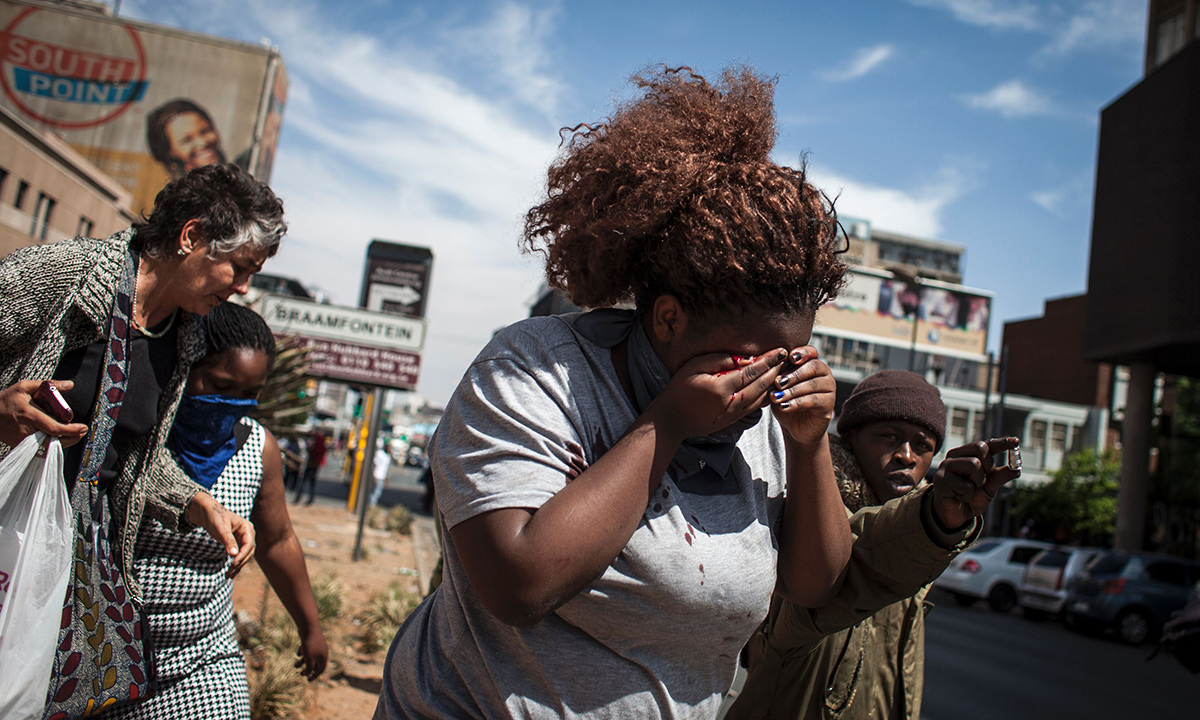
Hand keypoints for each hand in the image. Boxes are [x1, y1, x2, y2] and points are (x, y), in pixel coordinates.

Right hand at [0, 380, 87, 447]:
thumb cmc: (6, 400)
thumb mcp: (24, 387)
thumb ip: (49, 385)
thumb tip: (70, 384)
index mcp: (29, 415)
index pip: (54, 427)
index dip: (71, 430)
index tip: (83, 427)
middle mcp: (26, 430)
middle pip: (53, 442)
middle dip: (72, 439)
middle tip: (82, 432)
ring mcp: (22, 441)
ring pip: (47, 448)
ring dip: (64, 444)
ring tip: (75, 435)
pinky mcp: (20, 446)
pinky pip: (39, 450)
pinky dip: (51, 447)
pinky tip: (60, 440)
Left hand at [187, 491, 255, 575]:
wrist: (208, 512)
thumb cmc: (215, 517)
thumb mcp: (221, 528)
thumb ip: (228, 540)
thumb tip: (233, 554)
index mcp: (247, 528)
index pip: (248, 544)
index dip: (242, 555)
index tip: (233, 564)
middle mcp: (248, 534)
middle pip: (248, 552)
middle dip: (239, 563)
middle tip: (229, 572)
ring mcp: (244, 539)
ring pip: (244, 555)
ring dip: (238, 566)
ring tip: (228, 576)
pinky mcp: (238, 543)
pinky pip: (239, 555)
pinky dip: (235, 564)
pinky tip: (229, 572)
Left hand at [296, 628, 328, 680]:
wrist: (309, 627)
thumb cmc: (310, 645)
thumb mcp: (309, 659)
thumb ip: (309, 668)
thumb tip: (308, 674)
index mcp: (323, 657)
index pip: (321, 669)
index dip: (314, 676)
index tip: (308, 680)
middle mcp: (321, 651)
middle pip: (315, 663)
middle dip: (308, 669)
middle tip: (301, 674)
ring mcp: (317, 645)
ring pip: (310, 656)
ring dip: (303, 662)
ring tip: (295, 666)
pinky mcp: (312, 641)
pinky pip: (307, 649)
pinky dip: (302, 653)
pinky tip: (298, 653)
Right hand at [648, 349, 788, 441]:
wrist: (672, 420)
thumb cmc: (679, 389)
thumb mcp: (694, 367)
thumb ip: (720, 360)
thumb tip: (745, 358)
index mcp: (722, 388)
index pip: (751, 371)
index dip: (768, 360)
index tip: (780, 350)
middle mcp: (732, 402)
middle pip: (761, 384)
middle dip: (776, 370)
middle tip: (788, 357)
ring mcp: (735, 413)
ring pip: (762, 397)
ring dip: (775, 383)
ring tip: (784, 370)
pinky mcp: (734, 419)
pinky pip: (757, 406)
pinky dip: (767, 395)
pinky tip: (772, 386)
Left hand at [769, 347, 836, 449]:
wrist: (794, 427)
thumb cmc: (785, 401)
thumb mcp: (777, 387)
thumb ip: (776, 375)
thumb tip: (768, 365)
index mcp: (812, 364)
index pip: (811, 352)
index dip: (802, 352)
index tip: (790, 357)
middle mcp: (824, 374)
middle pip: (813, 367)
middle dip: (793, 374)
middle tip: (777, 382)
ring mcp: (829, 389)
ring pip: (813, 385)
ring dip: (792, 390)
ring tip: (777, 397)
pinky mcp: (829, 405)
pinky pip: (814, 400)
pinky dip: (797, 403)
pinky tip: (784, 406)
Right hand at [932, 437, 1021, 528]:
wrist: (956, 515)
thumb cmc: (971, 497)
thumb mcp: (990, 487)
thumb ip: (1000, 477)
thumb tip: (1016, 470)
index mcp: (967, 454)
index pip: (986, 444)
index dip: (1002, 442)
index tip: (1016, 441)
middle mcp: (955, 456)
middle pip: (980, 448)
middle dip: (988, 467)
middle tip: (981, 481)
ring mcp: (946, 465)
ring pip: (974, 464)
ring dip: (977, 482)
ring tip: (969, 490)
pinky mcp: (941, 479)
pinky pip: (966, 485)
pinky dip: (968, 495)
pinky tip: (960, 497)